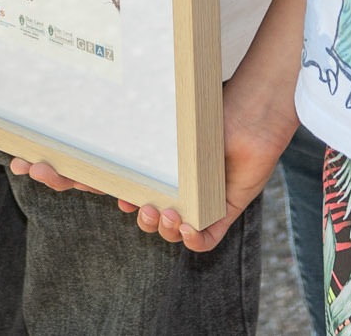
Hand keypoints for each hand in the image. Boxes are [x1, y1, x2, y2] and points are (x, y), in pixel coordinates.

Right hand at [111, 65, 299, 248]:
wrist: (253, 114)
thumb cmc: (213, 111)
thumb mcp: (171, 128)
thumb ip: (144, 139)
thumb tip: (99, 135)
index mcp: (164, 165)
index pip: (134, 186)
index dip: (117, 195)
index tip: (98, 190)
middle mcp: (182, 185)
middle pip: (153, 215)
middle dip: (142, 217)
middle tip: (138, 205)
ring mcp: (203, 200)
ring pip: (174, 230)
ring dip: (163, 229)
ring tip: (164, 212)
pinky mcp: (224, 210)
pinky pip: (206, 239)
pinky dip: (193, 240)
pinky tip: (186, 228)